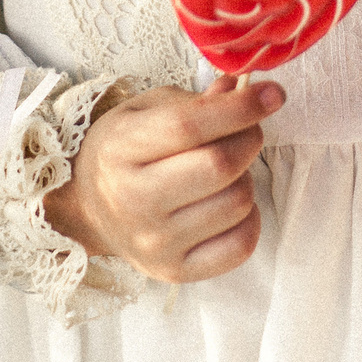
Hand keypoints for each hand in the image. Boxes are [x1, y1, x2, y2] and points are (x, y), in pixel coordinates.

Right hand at [41, 75, 281, 282]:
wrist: (89, 211)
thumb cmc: (124, 152)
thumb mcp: (146, 111)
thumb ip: (196, 101)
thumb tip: (243, 91)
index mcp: (121, 149)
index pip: (189, 126)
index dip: (239, 108)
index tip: (272, 94)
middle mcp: (133, 200)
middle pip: (219, 166)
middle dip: (248, 139)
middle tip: (245, 131)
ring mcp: (154, 242)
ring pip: (237, 202)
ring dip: (245, 179)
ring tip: (226, 173)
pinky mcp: (174, 271)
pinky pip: (240, 245)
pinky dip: (249, 219)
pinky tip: (228, 204)